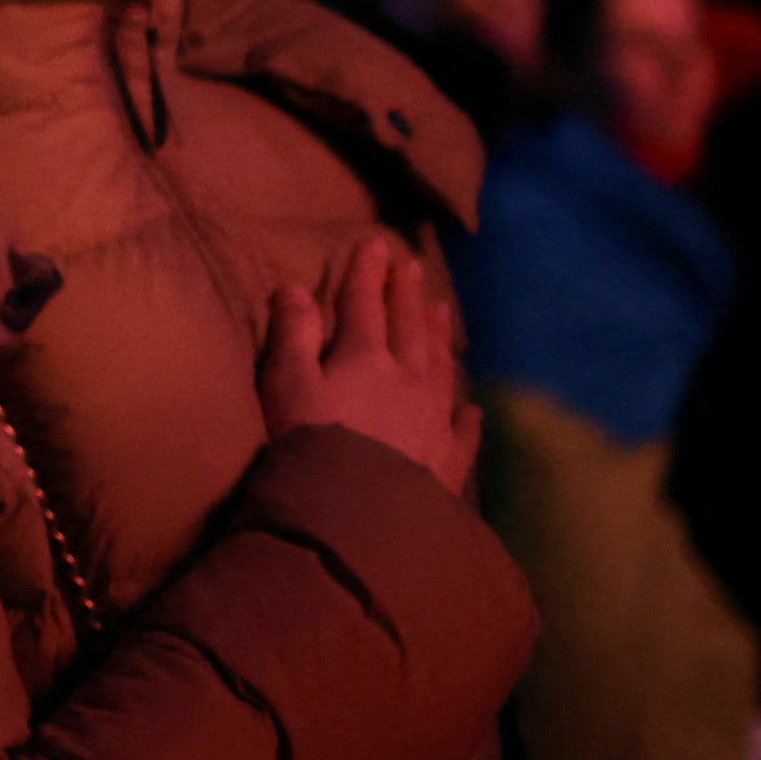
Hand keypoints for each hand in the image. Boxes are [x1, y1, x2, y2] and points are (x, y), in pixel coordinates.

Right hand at [260, 233, 479, 496]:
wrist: (363, 515)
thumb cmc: (313, 444)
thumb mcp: (288, 384)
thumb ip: (292, 335)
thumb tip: (294, 287)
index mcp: (365, 357)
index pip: (365, 305)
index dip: (367, 273)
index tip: (374, 244)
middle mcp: (408, 380)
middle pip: (409, 328)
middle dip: (406, 295)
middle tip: (412, 267)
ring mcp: (435, 421)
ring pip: (440, 367)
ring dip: (439, 336)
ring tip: (442, 310)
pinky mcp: (449, 462)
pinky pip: (463, 432)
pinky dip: (467, 417)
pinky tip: (472, 409)